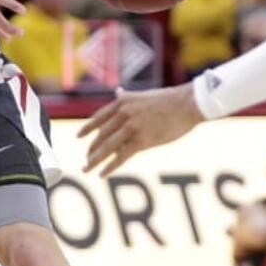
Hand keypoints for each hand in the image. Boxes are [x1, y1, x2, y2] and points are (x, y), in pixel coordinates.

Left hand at [78, 83, 203, 175]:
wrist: (187, 104)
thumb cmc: (168, 100)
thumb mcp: (142, 95)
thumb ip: (127, 97)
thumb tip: (118, 92)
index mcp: (122, 102)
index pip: (99, 117)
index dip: (88, 128)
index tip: (79, 136)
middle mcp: (123, 114)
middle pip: (101, 135)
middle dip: (92, 149)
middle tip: (86, 160)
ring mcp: (131, 127)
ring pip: (107, 147)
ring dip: (95, 160)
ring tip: (86, 168)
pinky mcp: (142, 141)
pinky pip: (121, 156)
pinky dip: (110, 167)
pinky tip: (102, 174)